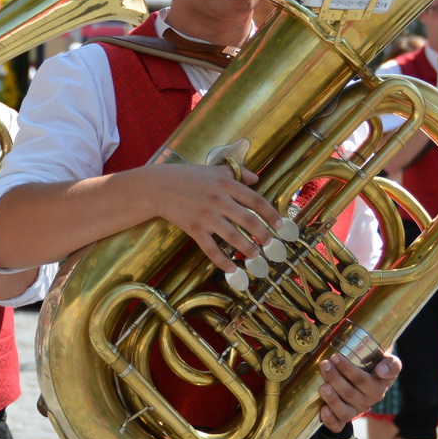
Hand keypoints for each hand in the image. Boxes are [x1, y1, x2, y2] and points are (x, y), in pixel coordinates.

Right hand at [147, 163, 281, 273]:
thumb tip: (256, 178)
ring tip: (256, 256)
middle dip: (264, 234)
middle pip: (249, 220)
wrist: (156, 187)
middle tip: (272, 244)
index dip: (271, 214)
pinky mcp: (194, 228)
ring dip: (248, 248)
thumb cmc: (185, 176)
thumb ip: (235, 172)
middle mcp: (219, 199)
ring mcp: (206, 215)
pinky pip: (211, 249)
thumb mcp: (212, 169)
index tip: (280, 225)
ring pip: (233, 236)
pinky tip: (231, 269)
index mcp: (226, 183)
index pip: (256, 200)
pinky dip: (222, 261)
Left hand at [319, 351, 400, 430]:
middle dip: (334, 379)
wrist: (370, 374)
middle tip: (324, 365)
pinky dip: (330, 420)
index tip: (335, 357)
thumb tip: (381, 371)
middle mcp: (367, 402)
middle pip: (349, 394)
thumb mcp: (388, 360)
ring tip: (323, 386)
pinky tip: (323, 410)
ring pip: (344, 411)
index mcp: (378, 388)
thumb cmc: (376, 364)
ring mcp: (355, 411)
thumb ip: (390, 365)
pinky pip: (338, 426)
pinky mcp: (344, 418)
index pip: (363, 381)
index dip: (348, 370)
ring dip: (332, 399)